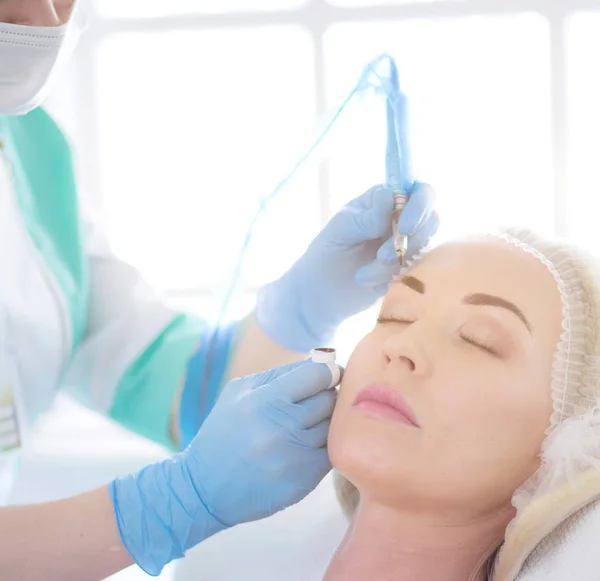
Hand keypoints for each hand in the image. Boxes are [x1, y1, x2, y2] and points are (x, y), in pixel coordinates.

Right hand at [110, 360, 338, 574]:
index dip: (327, 372)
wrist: (204, 488)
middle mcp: (283, 428)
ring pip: (333, 427)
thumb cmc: (223, 431)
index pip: (317, 375)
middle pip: (329, 400)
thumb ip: (280, 374)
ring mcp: (296, 457)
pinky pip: (331, 453)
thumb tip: (320, 362)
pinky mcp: (304, 481)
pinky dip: (322, 447)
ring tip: (304, 426)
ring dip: (324, 423)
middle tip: (314, 401)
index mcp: (265, 400)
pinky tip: (303, 447)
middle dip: (326, 396)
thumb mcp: (239, 391)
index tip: (327, 375)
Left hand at [256, 182, 438, 351]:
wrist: (321, 294)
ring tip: (363, 274)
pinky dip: (391, 275)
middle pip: (430, 217)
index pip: (418, 190)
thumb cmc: (326, 255)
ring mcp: (407, 243)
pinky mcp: (408, 268)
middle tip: (383, 258)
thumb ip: (367, 216)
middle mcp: (400, 218)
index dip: (420, 205)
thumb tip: (389, 194)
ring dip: (395, 261)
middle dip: (411, 239)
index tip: (405, 226)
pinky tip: (367, 279)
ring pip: (422, 245)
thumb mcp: (341, 231)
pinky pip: (416, 268)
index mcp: (383, 200)